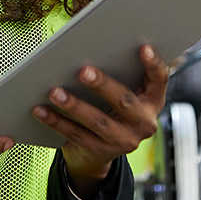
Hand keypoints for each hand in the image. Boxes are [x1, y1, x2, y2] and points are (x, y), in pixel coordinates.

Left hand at [34, 45, 167, 198]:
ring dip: (74, 105)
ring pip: (98, 121)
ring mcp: (124, 141)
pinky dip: (56, 121)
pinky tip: (41, 110)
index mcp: (153, 101)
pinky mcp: (101, 152)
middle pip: (124, 102)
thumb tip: (93, 47)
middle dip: (103, 85)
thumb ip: (120, 74)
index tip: (144, 48)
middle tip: (83, 71)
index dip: (154, 64)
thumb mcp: (125, 93)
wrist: (99, 152)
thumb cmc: (111, 109)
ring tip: (54, 92)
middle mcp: (144, 123)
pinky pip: (76, 135)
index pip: (160, 80)